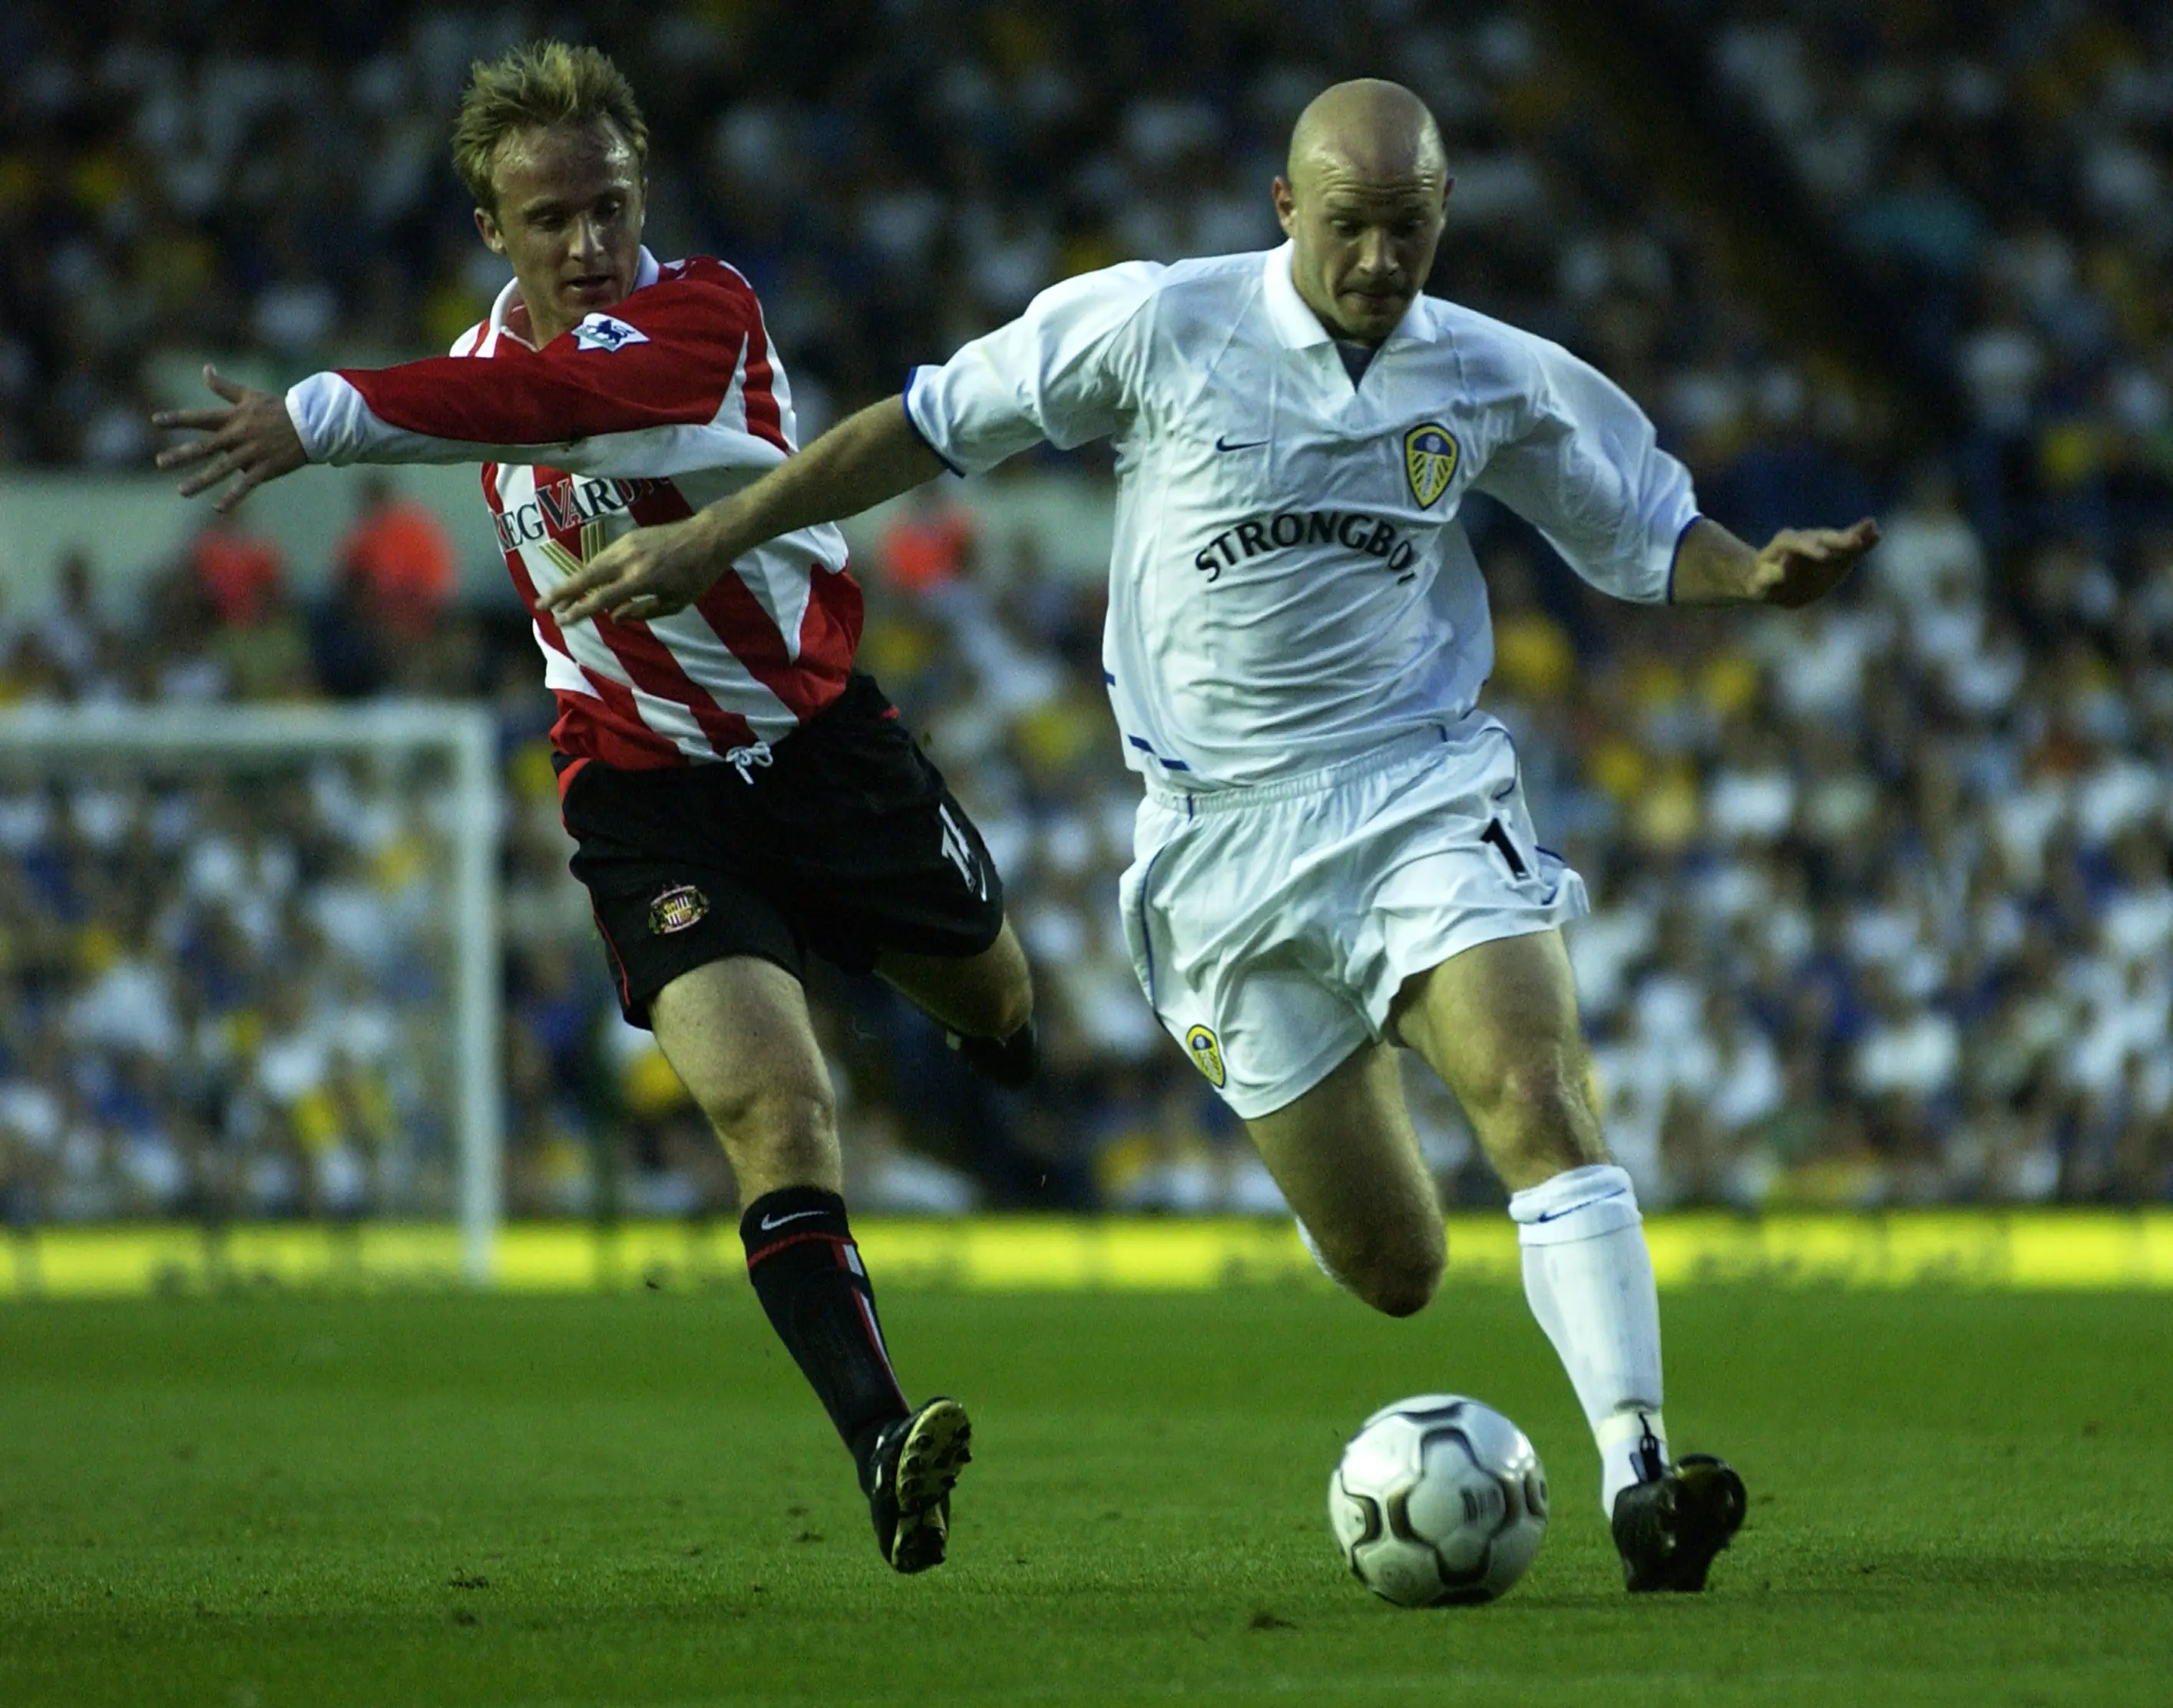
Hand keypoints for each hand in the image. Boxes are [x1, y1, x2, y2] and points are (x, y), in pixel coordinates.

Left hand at [152, 365, 308, 510]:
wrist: (311, 425)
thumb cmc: (278, 409)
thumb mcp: (250, 394)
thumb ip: (224, 386)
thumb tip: (205, 368)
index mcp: (233, 417)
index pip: (200, 418)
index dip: (178, 419)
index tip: (156, 421)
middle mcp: (238, 436)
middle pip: (205, 447)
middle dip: (181, 455)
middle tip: (159, 462)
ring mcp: (251, 453)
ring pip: (221, 469)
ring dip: (200, 481)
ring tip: (182, 492)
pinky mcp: (265, 468)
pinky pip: (246, 485)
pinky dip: (232, 497)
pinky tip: (218, 509)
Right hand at [539, 513, 724, 624]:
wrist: (707, 537)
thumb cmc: (696, 576)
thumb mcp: (675, 603)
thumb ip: (641, 611)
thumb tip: (611, 616)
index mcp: (641, 579)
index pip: (601, 598)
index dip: (579, 611)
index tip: (561, 620)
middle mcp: (628, 559)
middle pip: (585, 577)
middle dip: (561, 592)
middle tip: (540, 605)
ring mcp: (626, 545)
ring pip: (592, 565)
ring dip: (573, 582)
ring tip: (557, 599)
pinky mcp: (628, 537)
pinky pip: (603, 557)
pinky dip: (590, 571)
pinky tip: (583, 583)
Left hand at [1745, 517, 1879, 606]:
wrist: (1770, 578)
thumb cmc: (1762, 582)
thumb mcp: (1760, 584)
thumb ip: (1769, 578)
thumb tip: (1782, 570)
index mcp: (1783, 546)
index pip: (1795, 544)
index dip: (1809, 549)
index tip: (1824, 556)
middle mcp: (1803, 540)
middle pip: (1821, 538)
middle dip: (1838, 541)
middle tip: (1855, 541)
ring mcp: (1820, 543)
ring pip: (1838, 540)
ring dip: (1855, 536)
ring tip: (1873, 530)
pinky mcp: (1834, 553)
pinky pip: (1849, 548)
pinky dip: (1861, 543)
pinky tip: (1876, 535)